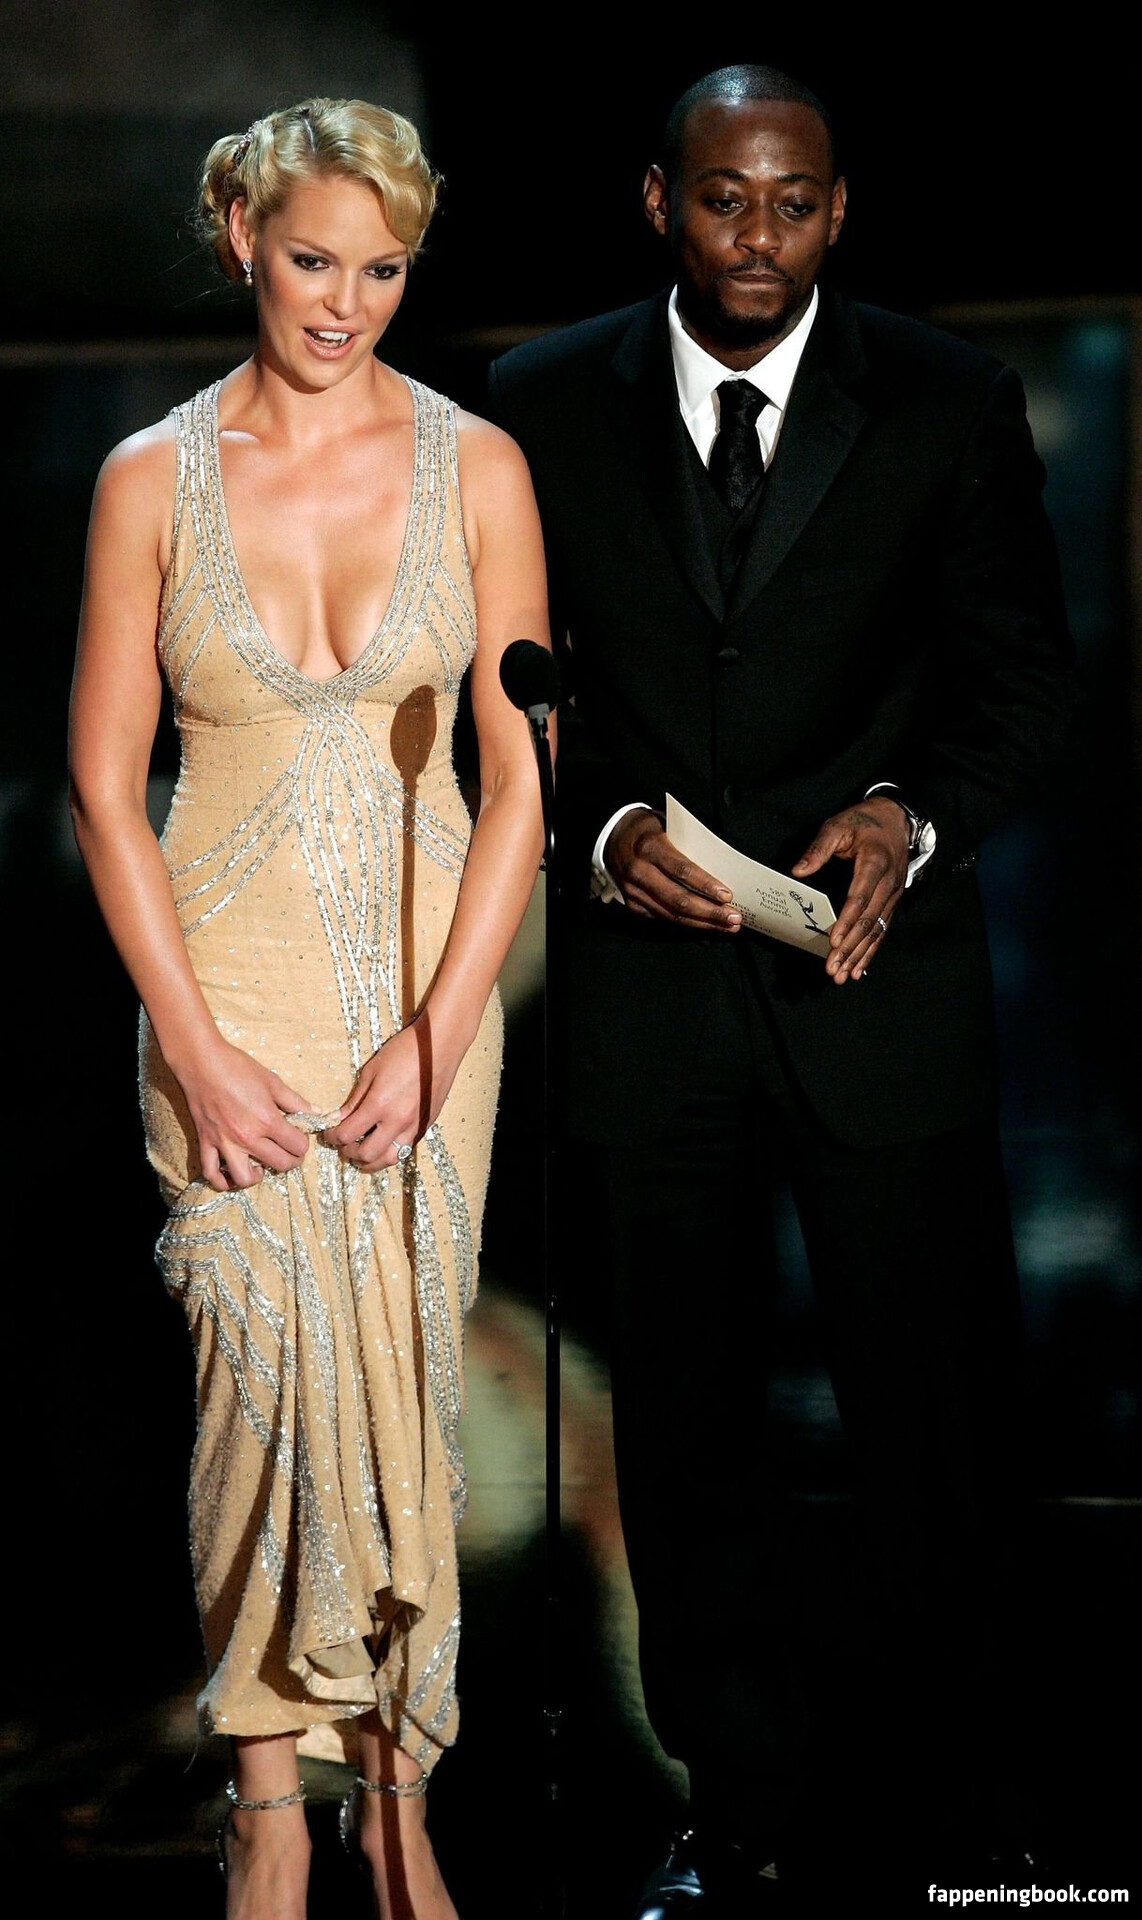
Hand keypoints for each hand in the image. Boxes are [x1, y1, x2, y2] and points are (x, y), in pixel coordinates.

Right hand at [178, 1038, 315, 1190]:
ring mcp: (224, 1142)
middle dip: (290, 1161)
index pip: (297, 1146)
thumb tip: (316, 1113)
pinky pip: (211, 1173)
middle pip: (279, 1164)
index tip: (299, 1137)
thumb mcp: (272, 1081)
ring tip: (261, 1167)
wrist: (201, 1061)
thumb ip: (295, 1101)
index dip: (303, 1143)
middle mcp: (247, 1136)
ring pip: (244, 1178)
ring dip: (257, 1177)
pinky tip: (231, 1176)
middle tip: (289, 1152)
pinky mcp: (206, 1142)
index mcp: (267, 1120)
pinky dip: (221, 1182)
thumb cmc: (237, 1067)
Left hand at [323, 1021, 456, 1172]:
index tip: (329, 1133)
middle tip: (343, 1145)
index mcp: (380, 1104)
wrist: (439, 1046)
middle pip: (367, 1154)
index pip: (347, 1134)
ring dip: (371, 1161)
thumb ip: (355, 1100)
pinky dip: (390, 1152)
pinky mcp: (425, 1126)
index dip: (332, 1136)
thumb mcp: (372, 1071)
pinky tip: (382, 1144)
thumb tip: (339, 1118)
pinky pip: (404, 1149)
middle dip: (349, 1153)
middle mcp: (397, 1120)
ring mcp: (414, 1126)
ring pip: (389, 1159)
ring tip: (362, 1154)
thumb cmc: (405, 1051)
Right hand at [604, 807, 740, 931]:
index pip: (682, 870)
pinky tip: (704, 925)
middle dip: (710, 912)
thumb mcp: (667, 825)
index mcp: (650, 847)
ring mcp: (633, 891)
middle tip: (733, 918)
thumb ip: (688, 844)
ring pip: (671, 914)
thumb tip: (721, 865)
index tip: (727, 895)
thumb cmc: (647, 829)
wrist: (611, 837)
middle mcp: (639, 872)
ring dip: (702, 923)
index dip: (706, 885)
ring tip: (725, 926)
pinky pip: (662, 918)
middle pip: (679, 899)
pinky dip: (685, 923)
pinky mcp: (632, 904)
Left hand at [792, 795, 909, 982]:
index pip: (860, 897)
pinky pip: (882, 929)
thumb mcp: (838, 825)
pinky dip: (871, 951)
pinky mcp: (893, 901)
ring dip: (860, 955)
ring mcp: (894, 894)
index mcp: (875, 862)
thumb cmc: (862, 821)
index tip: (833, 941)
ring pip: (877, 930)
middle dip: (850, 947)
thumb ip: (818, 848)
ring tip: (844, 976)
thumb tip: (798, 871)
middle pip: (869, 920)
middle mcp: (889, 882)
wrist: (895, 817)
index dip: (847, 921)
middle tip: (833, 969)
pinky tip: (859, 969)